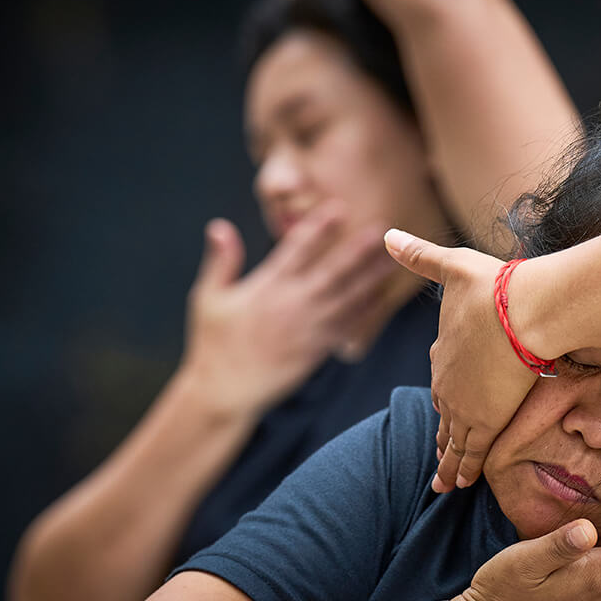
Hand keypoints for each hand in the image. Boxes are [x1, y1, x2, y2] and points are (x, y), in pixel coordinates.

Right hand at [182, 205, 396, 419]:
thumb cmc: (213, 344)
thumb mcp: (207, 298)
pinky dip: (366, 311)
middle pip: (332, 271)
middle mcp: (292, 304)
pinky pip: (347, 327)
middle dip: (357, 249)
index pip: (296, 250)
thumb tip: (219, 226)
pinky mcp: (318, 350)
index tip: (339, 209)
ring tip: (392, 259)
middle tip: (382, 229)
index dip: (318, 228)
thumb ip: (221, 261)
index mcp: (266, 287)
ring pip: (347, 297)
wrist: (226, 391)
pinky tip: (383, 297)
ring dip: (371, 277)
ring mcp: (308, 328)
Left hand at [385, 229, 536, 491]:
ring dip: (448, 463)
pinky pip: (471, 453)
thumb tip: (386, 235)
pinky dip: (464, 469)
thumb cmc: (492, 286)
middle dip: (441, 436)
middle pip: (444, 415)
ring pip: (453, 441)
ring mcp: (464, 405)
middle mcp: (447, 384)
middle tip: (438, 457)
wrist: (521, 311)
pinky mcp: (486, 421)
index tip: (442, 406)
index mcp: (441, 353)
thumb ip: (419, 255)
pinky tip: (460, 485)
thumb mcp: (451, 265)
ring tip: (442, 484)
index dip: (443, 392)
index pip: (441, 379)